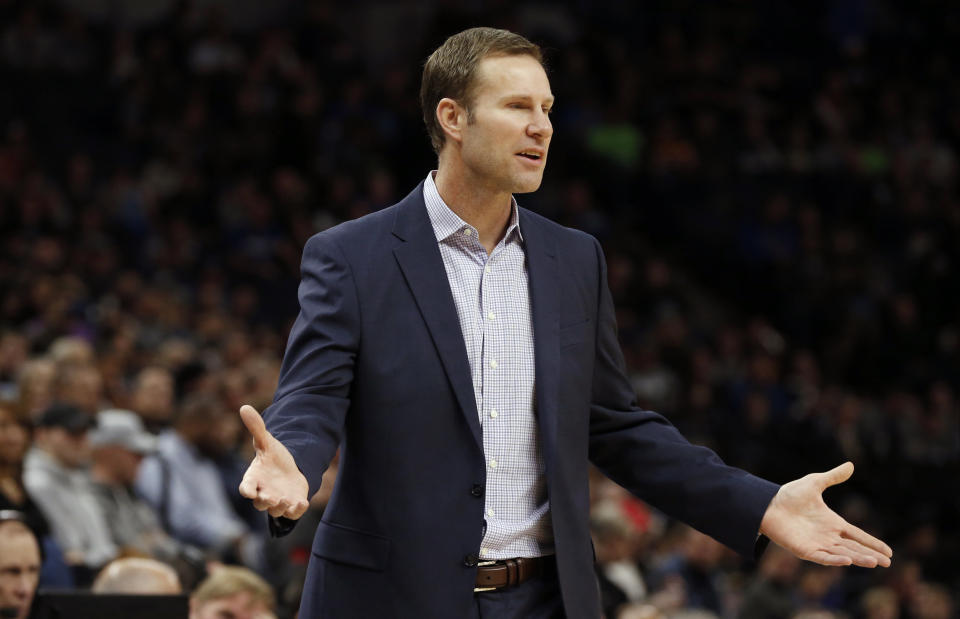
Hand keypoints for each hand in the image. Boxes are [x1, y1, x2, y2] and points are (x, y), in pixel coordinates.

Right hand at [237, 404, 309, 519]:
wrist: (290, 469)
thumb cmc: (273, 458)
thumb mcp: (266, 442)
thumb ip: (256, 428)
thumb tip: (244, 407)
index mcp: (254, 479)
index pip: (246, 487)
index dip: (247, 490)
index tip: (248, 491)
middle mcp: (264, 493)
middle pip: (260, 503)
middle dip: (265, 501)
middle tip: (272, 498)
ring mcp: (278, 501)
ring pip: (276, 511)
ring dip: (280, 507)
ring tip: (286, 500)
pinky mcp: (292, 505)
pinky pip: (293, 514)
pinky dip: (297, 510)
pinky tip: (302, 503)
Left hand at [760, 462, 891, 566]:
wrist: (767, 504)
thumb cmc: (789, 495)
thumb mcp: (814, 483)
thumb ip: (833, 477)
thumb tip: (850, 465)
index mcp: (833, 523)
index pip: (857, 535)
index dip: (872, 543)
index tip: (889, 553)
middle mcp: (828, 536)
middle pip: (854, 548)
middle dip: (870, 555)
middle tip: (887, 563)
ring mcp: (817, 544)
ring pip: (842, 554)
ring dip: (857, 558)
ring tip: (874, 562)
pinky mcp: (805, 550)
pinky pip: (823, 557)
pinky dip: (835, 560)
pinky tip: (847, 561)